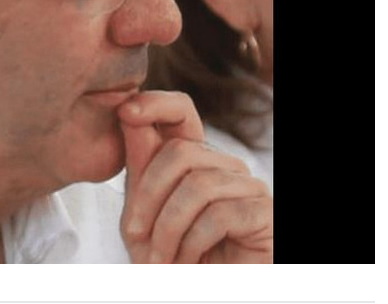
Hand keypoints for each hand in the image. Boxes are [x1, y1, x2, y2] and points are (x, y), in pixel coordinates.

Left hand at [118, 91, 272, 263]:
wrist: (191, 293)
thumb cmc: (167, 259)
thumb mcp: (140, 212)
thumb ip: (138, 165)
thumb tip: (127, 110)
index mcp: (191, 158)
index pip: (181, 111)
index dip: (155, 103)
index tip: (125, 110)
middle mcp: (222, 165)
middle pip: (180, 151)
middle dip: (149, 196)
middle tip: (136, 235)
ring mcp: (246, 187)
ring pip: (197, 185)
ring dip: (168, 229)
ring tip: (161, 258)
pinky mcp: (262, 213)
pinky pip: (219, 214)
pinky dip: (193, 242)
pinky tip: (187, 262)